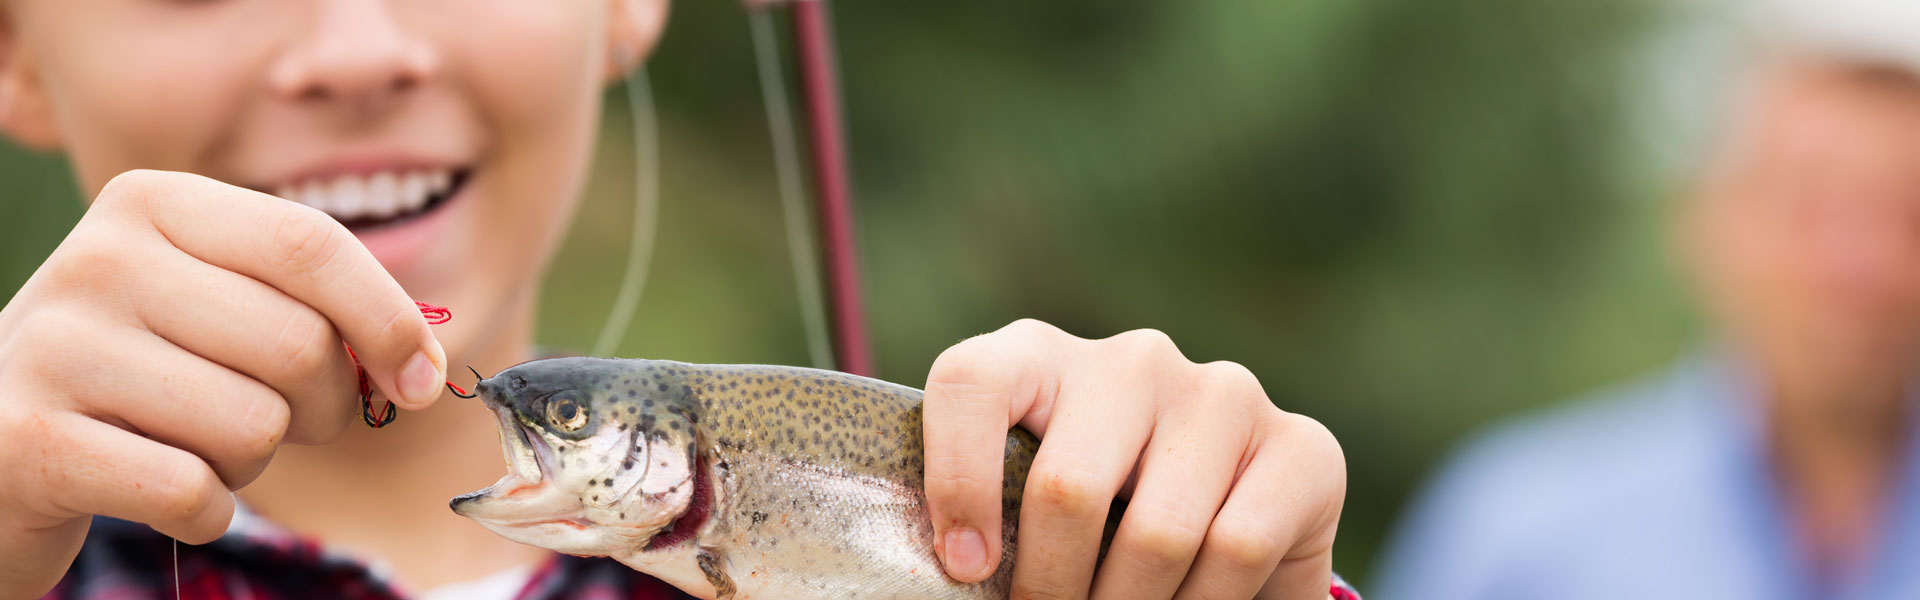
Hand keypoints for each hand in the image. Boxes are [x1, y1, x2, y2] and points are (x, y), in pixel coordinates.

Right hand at [0, 170, 446, 597]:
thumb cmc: (143, 376)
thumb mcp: (217, 308)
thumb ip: (319, 312)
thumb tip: (423, 367)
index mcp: (153, 202)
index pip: (311, 244)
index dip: (388, 319)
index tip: (422, 381)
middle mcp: (98, 257)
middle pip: (296, 343)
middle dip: (320, 407)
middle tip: (278, 421)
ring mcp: (55, 346)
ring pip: (253, 425)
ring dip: (250, 461)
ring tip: (192, 445)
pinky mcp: (28, 441)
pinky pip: (192, 490)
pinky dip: (203, 511)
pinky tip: (158, 490)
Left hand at [922, 319, 1344, 598]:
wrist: (1231, 540)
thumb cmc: (1096, 530)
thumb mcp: (1032, 512)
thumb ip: (992, 524)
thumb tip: (963, 572)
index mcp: (1041, 357)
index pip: (972, 382)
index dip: (956, 481)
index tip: (967, 568)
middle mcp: (1133, 360)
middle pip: (1068, 487)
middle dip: (1051, 589)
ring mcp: (1223, 394)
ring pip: (1157, 533)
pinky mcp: (1302, 444)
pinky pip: (1237, 549)